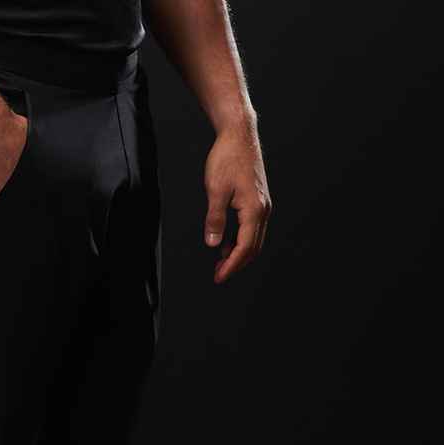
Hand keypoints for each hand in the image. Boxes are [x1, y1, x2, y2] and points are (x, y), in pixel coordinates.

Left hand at [204, 116, 271, 283]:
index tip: (219, 277)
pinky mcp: (258, 200)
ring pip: (253, 239)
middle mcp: (263, 209)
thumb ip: (215, 219)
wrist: (239, 134)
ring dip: (238, 253)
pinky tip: (226, 244)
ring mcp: (262, 205)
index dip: (231, 265)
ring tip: (220, 262)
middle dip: (236, 264)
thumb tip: (213, 244)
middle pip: (253, 247)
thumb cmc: (227, 158)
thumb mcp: (215, 190)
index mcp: (254, 210)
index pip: (245, 247)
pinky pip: (251, 228)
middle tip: (218, 274)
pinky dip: (240, 240)